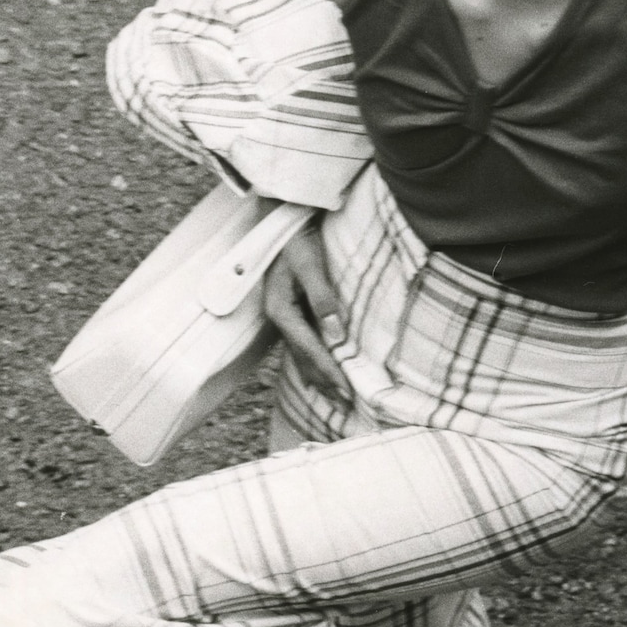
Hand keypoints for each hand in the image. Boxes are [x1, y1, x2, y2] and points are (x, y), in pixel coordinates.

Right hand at [263, 227, 352, 405]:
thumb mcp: (310, 265)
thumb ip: (322, 298)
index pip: (309, 349)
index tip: (347, 391)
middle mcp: (279, 318)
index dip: (329, 371)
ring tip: (337, 399)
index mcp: (281, 310)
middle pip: (304, 359)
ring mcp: (283, 317)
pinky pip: (302, 346)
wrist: (285, 221)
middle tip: (346, 405)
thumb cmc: (299, 240)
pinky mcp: (290, 313)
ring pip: (301, 357)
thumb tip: (335, 334)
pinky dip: (313, 364)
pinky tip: (321, 375)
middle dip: (325, 383)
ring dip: (319, 379)